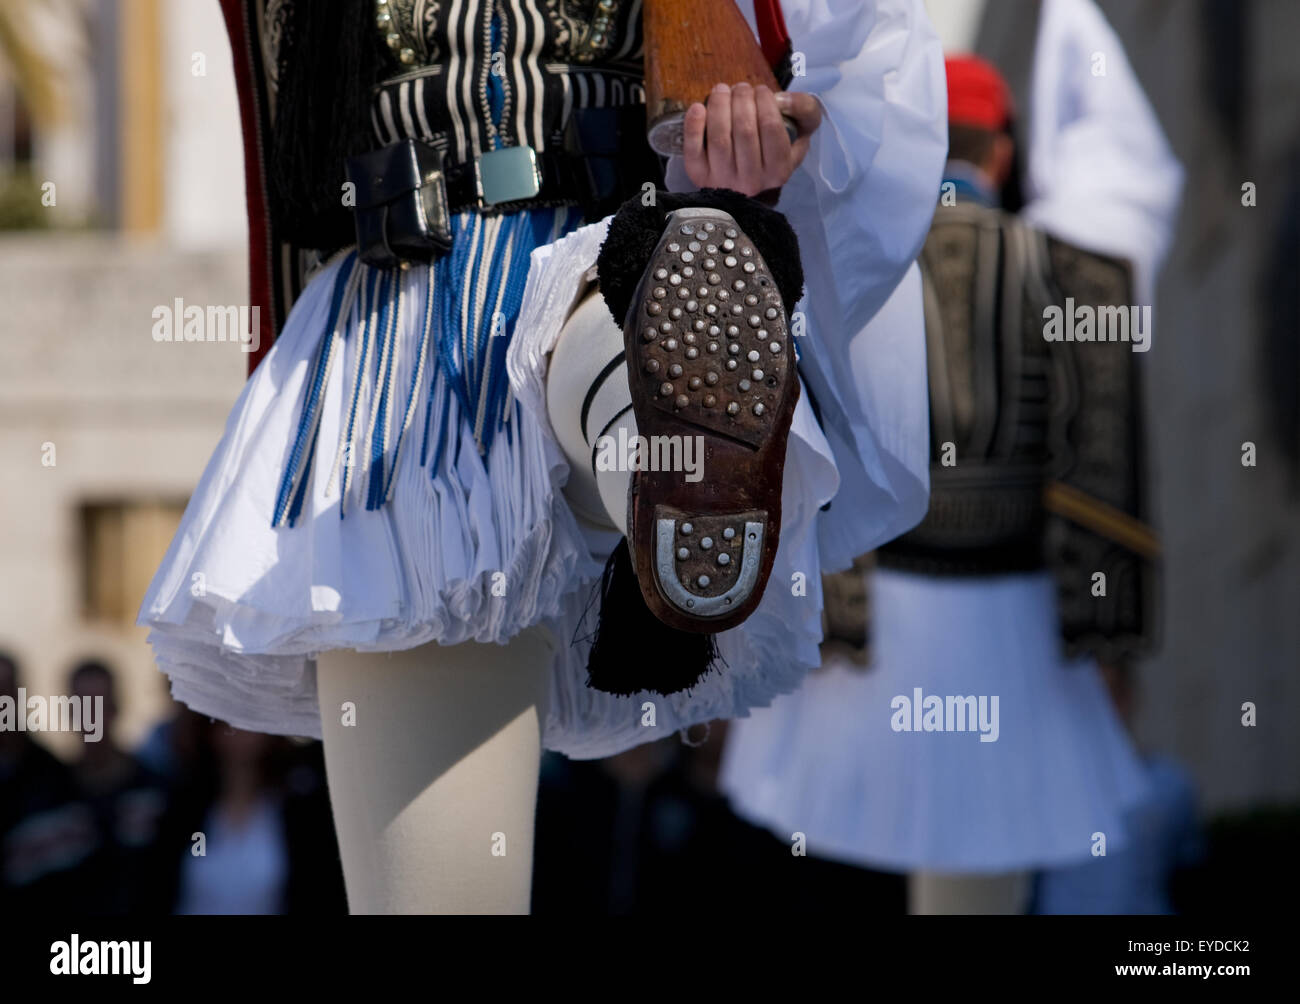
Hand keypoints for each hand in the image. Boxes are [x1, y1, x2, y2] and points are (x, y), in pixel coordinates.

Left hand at [682, 81, 822, 195]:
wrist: (744, 178)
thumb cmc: (773, 147)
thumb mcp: (800, 130)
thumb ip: (804, 109)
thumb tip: (780, 98)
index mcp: (779, 170)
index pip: (772, 128)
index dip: (765, 101)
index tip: (761, 90)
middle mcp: (752, 180)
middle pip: (745, 130)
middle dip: (742, 99)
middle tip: (741, 88)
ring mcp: (723, 180)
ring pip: (719, 137)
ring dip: (719, 104)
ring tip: (721, 90)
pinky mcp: (699, 175)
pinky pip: (693, 149)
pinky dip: (694, 124)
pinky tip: (698, 107)